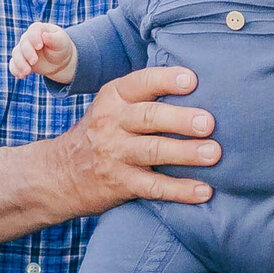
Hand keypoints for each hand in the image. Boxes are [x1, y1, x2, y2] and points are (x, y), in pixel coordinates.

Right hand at [9, 22, 76, 82]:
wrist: (59, 60)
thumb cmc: (61, 47)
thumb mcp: (61, 42)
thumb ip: (54, 39)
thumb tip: (44, 35)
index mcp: (39, 30)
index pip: (33, 30)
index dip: (34, 38)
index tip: (39, 46)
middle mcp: (28, 38)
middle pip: (23, 43)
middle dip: (27, 53)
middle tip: (34, 61)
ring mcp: (23, 50)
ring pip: (16, 54)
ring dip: (20, 63)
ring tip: (27, 71)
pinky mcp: (21, 61)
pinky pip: (13, 65)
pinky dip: (16, 70)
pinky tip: (21, 76)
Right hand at [57, 65, 217, 216]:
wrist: (60, 174)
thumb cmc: (100, 134)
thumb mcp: (111, 107)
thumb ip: (145, 96)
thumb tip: (203, 88)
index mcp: (113, 98)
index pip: (141, 83)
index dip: (166, 80)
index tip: (192, 80)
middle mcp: (111, 123)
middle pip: (149, 117)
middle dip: (180, 119)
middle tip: (209, 123)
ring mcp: (114, 155)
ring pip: (153, 151)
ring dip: (185, 153)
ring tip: (213, 154)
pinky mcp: (120, 184)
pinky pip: (154, 187)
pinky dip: (180, 190)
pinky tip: (204, 191)